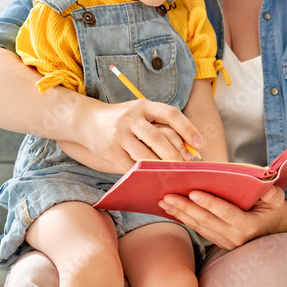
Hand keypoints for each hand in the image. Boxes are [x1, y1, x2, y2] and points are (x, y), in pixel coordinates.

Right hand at [73, 98, 202, 172]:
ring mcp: (119, 134)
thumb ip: (161, 127)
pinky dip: (143, 174)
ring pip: (144, 155)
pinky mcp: (111, 150)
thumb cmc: (123, 120)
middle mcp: (131, 117)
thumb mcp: (141, 114)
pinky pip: (130, 166)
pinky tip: (152, 180)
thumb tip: (189, 150)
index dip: (187, 128)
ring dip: (160, 168)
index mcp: (143, 105)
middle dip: (175, 156)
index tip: (199, 144)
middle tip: (187, 169)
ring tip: (173, 177)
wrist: (87, 120)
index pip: (170, 114)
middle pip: (158, 138)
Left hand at [158, 186, 285, 249]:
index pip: (226, 213)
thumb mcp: (276, 197)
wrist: (274, 225)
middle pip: (206, 220)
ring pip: (199, 226)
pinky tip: (172, 210)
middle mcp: (235, 237)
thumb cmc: (272, 207)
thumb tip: (261, 177)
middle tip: (168, 195)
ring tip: (164, 202)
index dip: (210, 203)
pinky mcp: (219, 241)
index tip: (193, 192)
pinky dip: (184, 218)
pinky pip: (199, 229)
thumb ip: (269, 189)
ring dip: (180, 213)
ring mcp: (226, 241)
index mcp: (249, 225)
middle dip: (185, 207)